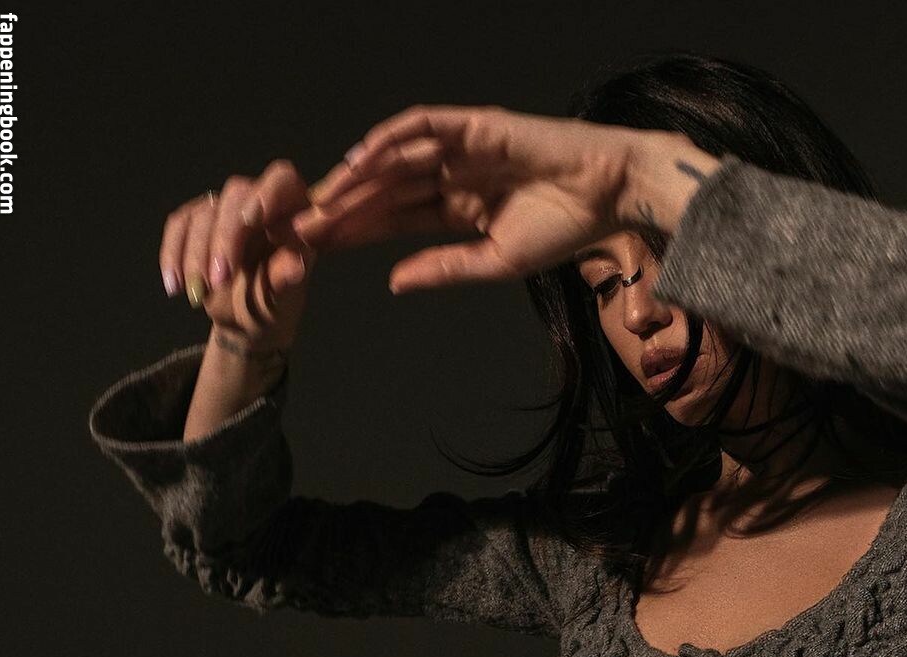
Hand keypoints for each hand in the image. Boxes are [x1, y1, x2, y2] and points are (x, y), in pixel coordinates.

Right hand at [159, 159, 318, 350]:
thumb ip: (286, 279)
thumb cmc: (274, 304)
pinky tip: (175, 285)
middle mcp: (258, 200)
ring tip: (200, 292)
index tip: (252, 219)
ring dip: (198, 255)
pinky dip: (173, 255)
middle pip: (236, 194)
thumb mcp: (282, 299)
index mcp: (292, 212)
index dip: (268, 193)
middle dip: (225, 238)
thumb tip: (296, 265)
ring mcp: (225, 208)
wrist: (247, 321)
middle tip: (220, 279)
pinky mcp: (196, 220)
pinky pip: (179, 225)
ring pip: (204, 213)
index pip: (283, 181)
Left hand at [289, 104, 666, 292]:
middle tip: (298, 228)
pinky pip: (420, 128)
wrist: (608, 194)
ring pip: (393, 161)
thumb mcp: (494, 261)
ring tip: (318, 202)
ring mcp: (459, 147)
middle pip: (383, 190)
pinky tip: (357, 162)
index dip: (354, 234)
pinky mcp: (472, 124)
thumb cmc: (564, 229)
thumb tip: (392, 283)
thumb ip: (443, 269)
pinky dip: (387, 141)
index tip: (316, 252)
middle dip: (341, 208)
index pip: (392, 219)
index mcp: (455, 208)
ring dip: (354, 180)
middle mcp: (450, 174)